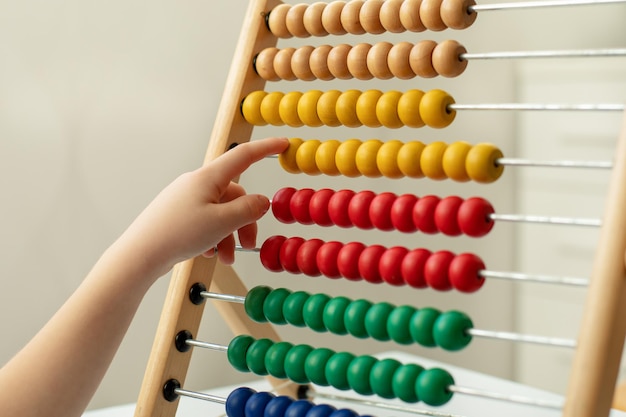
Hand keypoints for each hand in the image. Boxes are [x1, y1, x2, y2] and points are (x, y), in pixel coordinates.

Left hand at [116, 137, 288, 277]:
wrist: (140, 254)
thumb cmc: (178, 234)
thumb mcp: (222, 222)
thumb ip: (248, 209)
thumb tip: (263, 201)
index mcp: (207, 178)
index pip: (243, 156)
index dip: (266, 148)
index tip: (284, 144)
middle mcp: (196, 184)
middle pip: (234, 195)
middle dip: (245, 221)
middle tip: (249, 244)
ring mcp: (186, 199)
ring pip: (221, 212)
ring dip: (229, 235)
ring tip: (226, 258)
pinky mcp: (178, 215)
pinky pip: (206, 221)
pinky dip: (214, 237)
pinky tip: (209, 254)